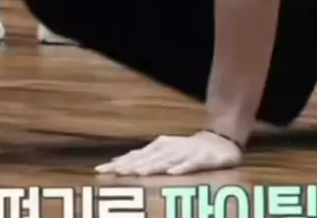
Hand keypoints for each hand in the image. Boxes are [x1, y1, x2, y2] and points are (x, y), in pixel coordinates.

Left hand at [95, 131, 241, 175]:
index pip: (134, 157)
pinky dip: (181, 169)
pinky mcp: (201, 160)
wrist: (217, 142)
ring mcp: (184, 154)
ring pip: (165, 162)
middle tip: (111, 173)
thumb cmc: (185, 151)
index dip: (117, 163)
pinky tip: (173, 174)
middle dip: (129, 166)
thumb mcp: (164, 153)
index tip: (99, 170)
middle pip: (145, 159)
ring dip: (152, 167)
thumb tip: (119, 165)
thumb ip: (144, 160)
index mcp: (157, 148)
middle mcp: (168, 149)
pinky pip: (190, 165)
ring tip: (138, 174)